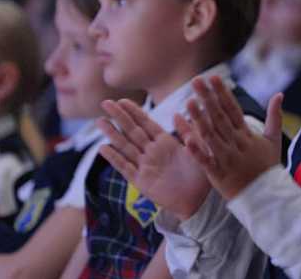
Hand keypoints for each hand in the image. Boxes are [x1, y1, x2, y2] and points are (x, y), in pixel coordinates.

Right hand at [96, 99, 210, 220]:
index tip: (122, 100)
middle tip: (106, 102)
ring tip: (100, 121)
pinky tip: (103, 148)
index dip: (135, 112)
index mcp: (166, 143)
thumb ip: (189, 133)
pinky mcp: (141, 182)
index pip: (147, 123)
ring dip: (113, 134)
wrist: (199, 200)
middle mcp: (153, 152)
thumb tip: (178, 113)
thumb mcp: (198, 150)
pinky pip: (126, 168)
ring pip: (125, 147)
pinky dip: (115, 158)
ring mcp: (145, 166)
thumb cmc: (201, 175)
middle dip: (119, 117)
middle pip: (133, 131)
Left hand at [176, 76, 283, 199]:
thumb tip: (279, 94)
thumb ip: (274, 116)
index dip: (223, 93)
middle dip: (208, 98)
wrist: (267, 197)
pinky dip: (198, 151)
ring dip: (200, 119)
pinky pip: (206, 161)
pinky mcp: (219, 174)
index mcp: (247, 134)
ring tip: (189, 102)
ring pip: (212, 136)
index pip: (233, 109)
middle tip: (196, 81)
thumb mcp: (273, 140)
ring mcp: (227, 158)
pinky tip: (188, 138)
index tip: (214, 77)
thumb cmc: (267, 168)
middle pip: (220, 118)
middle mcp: (237, 143)